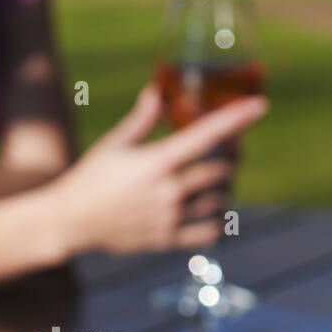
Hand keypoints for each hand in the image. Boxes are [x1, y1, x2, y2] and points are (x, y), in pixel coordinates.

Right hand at [46, 85, 267, 255]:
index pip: (207, 134)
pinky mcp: (168, 239)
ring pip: (219, 200)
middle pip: (221, 170)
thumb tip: (156, 92)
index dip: (237, 118)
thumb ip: (141, 120)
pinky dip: (216, 222)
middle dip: (228, 159)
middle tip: (227, 154)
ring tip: (214, 183)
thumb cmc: (90, 178)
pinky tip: (210, 212)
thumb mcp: (114, 145)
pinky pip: (208, 232)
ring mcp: (171, 217)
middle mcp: (170, 190)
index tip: (260, 106)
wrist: (71, 221)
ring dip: (222, 190)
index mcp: (158, 161)